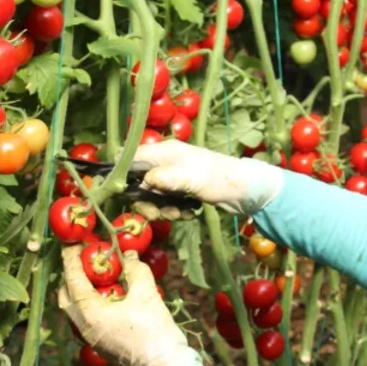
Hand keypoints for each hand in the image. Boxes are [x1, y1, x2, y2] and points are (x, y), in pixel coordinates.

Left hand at [58, 245, 206, 365]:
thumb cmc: (154, 330)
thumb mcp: (146, 293)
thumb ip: (134, 269)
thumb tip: (128, 254)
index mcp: (89, 314)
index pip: (73, 280)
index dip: (71, 259)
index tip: (72, 243)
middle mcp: (84, 327)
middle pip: (66, 297)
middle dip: (70, 276)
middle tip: (82, 258)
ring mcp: (92, 338)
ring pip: (76, 310)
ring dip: (81, 290)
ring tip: (95, 274)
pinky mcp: (102, 344)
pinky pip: (88, 319)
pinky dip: (92, 303)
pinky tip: (108, 294)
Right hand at [129, 140, 282, 221]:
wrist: (245, 190)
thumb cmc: (217, 178)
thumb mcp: (186, 177)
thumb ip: (160, 177)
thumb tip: (139, 183)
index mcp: (163, 151)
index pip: (129, 156)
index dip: (122, 174)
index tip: (126, 194)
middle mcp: (164, 162)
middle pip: (138, 182)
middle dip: (147, 202)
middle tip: (160, 214)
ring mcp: (173, 176)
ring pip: (153, 196)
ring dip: (163, 209)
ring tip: (179, 214)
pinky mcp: (182, 189)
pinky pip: (167, 202)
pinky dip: (174, 210)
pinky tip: (188, 213)